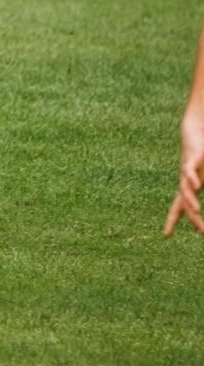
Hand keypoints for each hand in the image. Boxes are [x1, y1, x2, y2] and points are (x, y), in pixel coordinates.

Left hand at [163, 107, 203, 235]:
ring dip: (191, 199)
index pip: (178, 206)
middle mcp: (184, 180)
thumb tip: (198, 200)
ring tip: (196, 211)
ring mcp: (187, 169)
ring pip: (186, 187)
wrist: (195, 130)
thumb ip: (201, 184)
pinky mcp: (192, 157)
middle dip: (192, 216)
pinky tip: (196, 185)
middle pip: (184, 202)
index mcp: (188, 186)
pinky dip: (192, 177)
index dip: (172, 220)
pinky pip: (190, 169)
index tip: (165, 235)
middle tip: (202, 231)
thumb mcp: (203, 176)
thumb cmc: (201, 155)